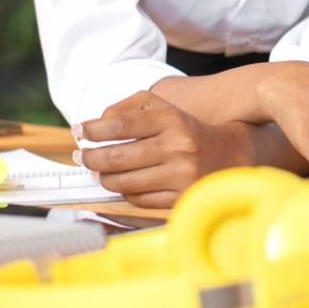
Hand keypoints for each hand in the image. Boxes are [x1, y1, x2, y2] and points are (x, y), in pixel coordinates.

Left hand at [75, 91, 252, 208]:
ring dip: (103, 178)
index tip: (79, 131)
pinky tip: (122, 183)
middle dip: (91, 158)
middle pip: (117, 157)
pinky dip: (125, 192)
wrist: (229, 154)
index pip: (120, 125)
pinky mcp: (180, 197)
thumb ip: (129, 108)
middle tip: (81, 156)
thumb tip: (96, 123)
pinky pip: (139, 199)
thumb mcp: (164, 108)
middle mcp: (177, 147)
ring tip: (97, 171)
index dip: (93, 129)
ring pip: (124, 182)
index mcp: (171, 119)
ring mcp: (180, 175)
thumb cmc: (187, 130)